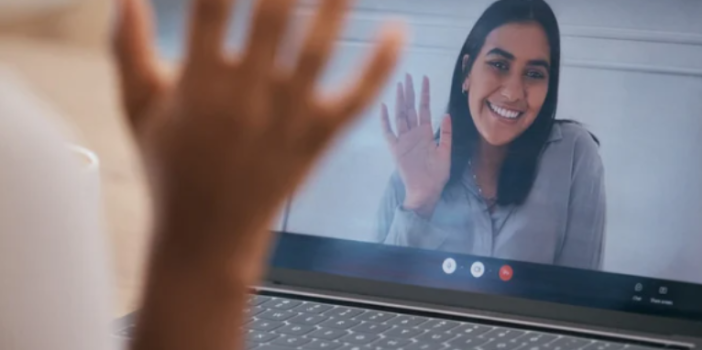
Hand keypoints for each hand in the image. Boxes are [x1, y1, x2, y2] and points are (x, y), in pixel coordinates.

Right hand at [114, 0, 403, 268]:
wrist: (207, 236)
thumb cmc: (171, 170)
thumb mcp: (138, 111)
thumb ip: (127, 50)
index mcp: (200, 83)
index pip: (213, 3)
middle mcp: (247, 95)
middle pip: (274, 13)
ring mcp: (287, 118)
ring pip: (318, 47)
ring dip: (335, 3)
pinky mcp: (317, 139)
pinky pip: (356, 99)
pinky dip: (380, 67)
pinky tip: (398, 31)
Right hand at [381, 74, 451, 217]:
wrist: (426, 192)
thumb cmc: (437, 176)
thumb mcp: (446, 153)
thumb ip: (445, 134)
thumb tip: (446, 114)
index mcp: (425, 133)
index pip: (424, 108)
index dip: (424, 93)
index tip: (425, 78)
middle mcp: (413, 134)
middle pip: (410, 108)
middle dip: (409, 91)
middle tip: (408, 75)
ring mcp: (403, 140)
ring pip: (400, 115)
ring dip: (400, 100)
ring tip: (400, 85)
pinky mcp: (395, 149)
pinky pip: (389, 132)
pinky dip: (385, 120)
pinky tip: (385, 106)